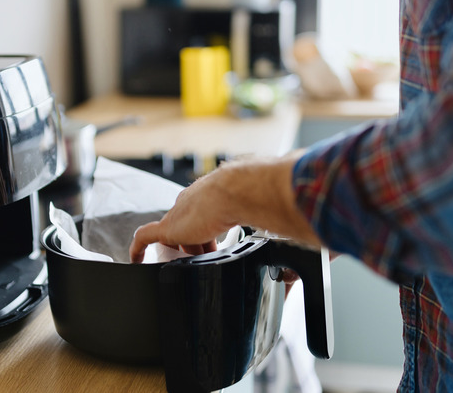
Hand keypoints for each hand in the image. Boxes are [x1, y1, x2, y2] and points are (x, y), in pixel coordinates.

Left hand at [130, 153, 321, 262]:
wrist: (246, 188)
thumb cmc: (266, 196)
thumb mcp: (279, 218)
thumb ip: (292, 231)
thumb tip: (317, 253)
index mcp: (220, 195)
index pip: (211, 216)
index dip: (214, 232)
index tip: (220, 246)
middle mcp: (197, 201)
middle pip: (191, 226)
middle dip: (197, 243)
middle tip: (204, 259)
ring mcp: (181, 214)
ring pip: (172, 234)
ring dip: (176, 249)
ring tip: (178, 264)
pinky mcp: (170, 226)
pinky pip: (146, 238)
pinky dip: (139, 249)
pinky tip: (135, 260)